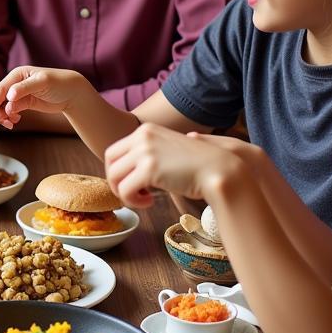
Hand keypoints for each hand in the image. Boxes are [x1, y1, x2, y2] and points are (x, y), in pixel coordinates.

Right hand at [0, 67, 81, 128]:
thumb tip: (9, 96)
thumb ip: (25, 88)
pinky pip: (11, 111)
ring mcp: (19, 94)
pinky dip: (10, 117)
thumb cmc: (59, 83)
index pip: (1, 89)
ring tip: (10, 123)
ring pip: (4, 106)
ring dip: (4, 115)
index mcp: (17, 74)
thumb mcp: (42, 82)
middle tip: (2, 122)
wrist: (72, 93)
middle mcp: (15, 83)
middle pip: (0, 98)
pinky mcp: (24, 103)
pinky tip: (15, 121)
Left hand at [104, 124, 239, 208]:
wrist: (221, 170)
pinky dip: (133, 201)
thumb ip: (149, 152)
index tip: (131, 183)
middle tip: (133, 194)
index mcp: (146, 130)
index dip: (118, 171)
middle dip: (117, 182)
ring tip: (143, 199)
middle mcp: (142, 136)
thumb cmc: (198, 165)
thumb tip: (130, 167)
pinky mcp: (149, 169)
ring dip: (125, 194)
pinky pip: (125, 190)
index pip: (114, 151)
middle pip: (110, 163)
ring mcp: (145, 151)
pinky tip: (150, 202)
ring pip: (114, 178)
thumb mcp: (169, 149)